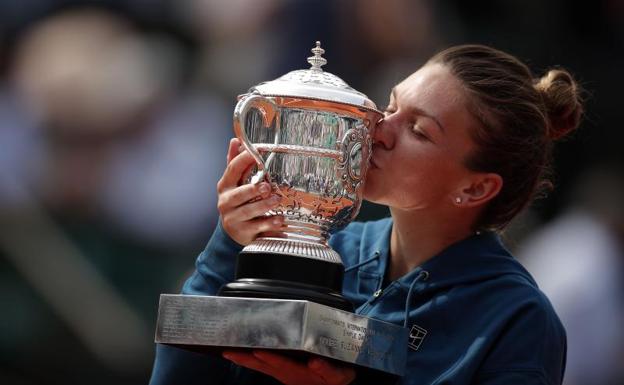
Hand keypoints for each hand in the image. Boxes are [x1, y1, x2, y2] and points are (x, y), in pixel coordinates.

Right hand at [217, 138, 283, 244]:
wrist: (230, 232)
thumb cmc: (236, 202)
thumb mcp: (233, 183)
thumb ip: (235, 162)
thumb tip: (235, 140)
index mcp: (224, 186)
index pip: (232, 170)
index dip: (244, 160)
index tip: (257, 151)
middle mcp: (226, 202)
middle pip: (238, 195)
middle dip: (253, 190)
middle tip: (267, 186)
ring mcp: (233, 219)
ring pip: (248, 212)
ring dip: (263, 206)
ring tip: (276, 200)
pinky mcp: (243, 232)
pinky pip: (257, 228)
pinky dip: (270, 224)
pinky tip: (280, 220)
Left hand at [222, 350, 355, 384]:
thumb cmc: (335, 379)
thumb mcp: (338, 376)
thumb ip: (327, 370)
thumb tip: (314, 361)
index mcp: (300, 374)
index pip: (282, 365)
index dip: (270, 358)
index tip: (258, 351)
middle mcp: (288, 374)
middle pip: (264, 366)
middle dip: (246, 359)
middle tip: (229, 352)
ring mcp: (283, 374)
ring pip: (260, 367)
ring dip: (244, 360)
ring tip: (228, 352)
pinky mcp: (281, 372)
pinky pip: (262, 366)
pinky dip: (250, 360)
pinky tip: (241, 354)